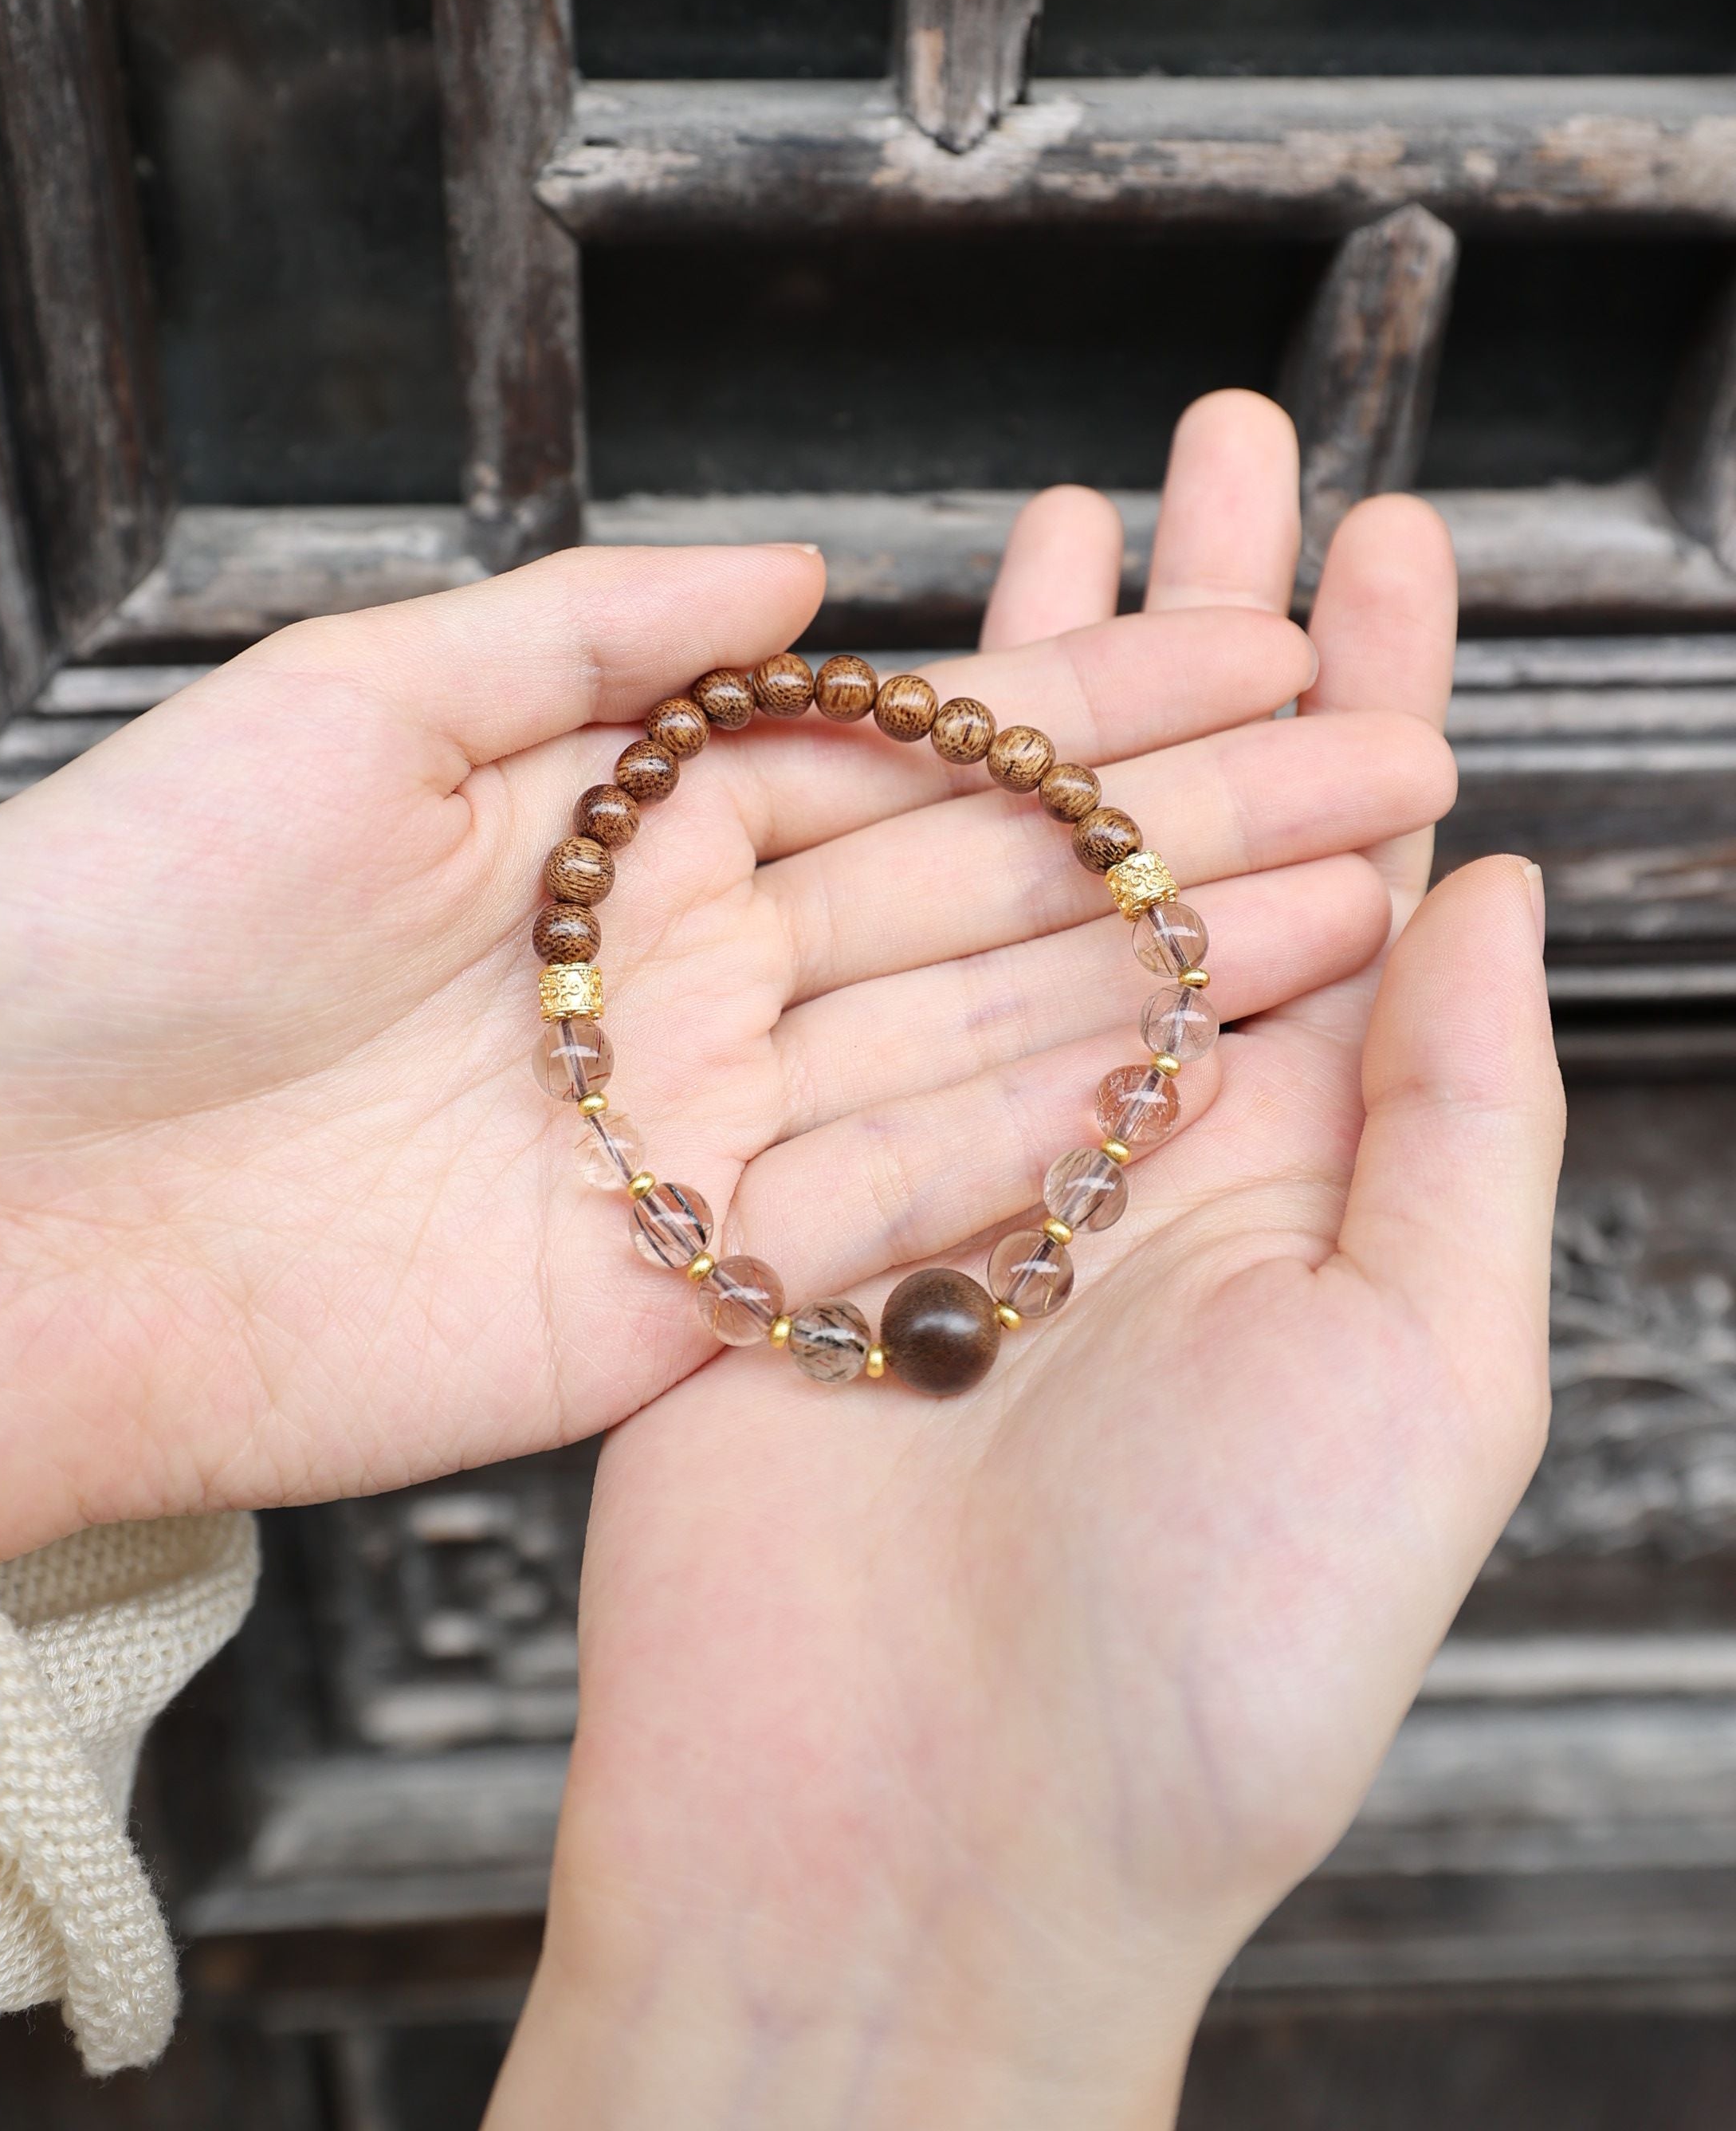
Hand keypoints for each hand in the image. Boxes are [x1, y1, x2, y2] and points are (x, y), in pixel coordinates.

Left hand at [0, 394, 1443, 1567]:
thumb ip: (585, 641)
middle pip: (973, 890)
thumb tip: (797, 572)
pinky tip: (1169, 1075)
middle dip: (1177, 827)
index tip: (1246, 651)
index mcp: (615, 823)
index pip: (896, 751)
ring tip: (1341, 902)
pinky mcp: (662, 1288)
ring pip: (965, 1037)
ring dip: (1152, 975)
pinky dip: (1024, 1146)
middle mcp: (677, 972)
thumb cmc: (105, 923)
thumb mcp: (343, 702)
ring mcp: (683, 1132)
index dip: (1075, 705)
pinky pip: (873, 1205)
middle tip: (1373, 760)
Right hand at [493, 443, 1557, 2130]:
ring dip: (1048, 676)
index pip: (1361, 871)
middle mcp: (1136, 1128)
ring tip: (1079, 506)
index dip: (1383, 692)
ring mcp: (953, 1131)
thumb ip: (1463, 1126)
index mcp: (1305, 1174)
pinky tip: (883, 694)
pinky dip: (861, 805)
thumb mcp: (1420, 1386)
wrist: (898, 1842)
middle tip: (1234, 442)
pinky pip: (836, 942)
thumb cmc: (1199, 1662)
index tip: (1392, 539)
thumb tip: (1493, 889)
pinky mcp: (789, 1166)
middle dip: (1221, 626)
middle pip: (1185, 816)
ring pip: (1009, 845)